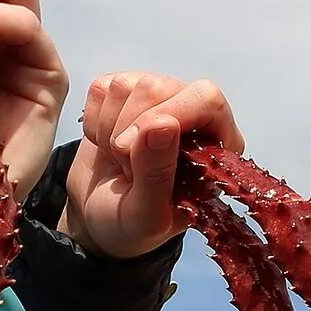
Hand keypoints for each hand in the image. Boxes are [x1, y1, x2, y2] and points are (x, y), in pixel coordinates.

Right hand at [61, 71, 241, 258]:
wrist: (97, 220)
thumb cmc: (131, 224)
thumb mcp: (145, 215)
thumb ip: (157, 174)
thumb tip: (162, 123)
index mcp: (217, 146)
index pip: (207, 100)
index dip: (170, 115)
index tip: (133, 148)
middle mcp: (191, 114)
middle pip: (156, 88)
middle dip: (128, 132)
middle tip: (126, 168)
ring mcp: (157, 99)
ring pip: (126, 86)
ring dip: (109, 130)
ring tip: (118, 160)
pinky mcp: (124, 94)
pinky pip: (102, 88)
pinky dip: (94, 122)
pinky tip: (105, 145)